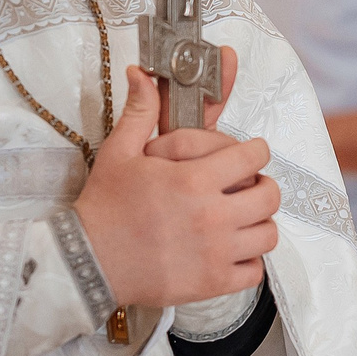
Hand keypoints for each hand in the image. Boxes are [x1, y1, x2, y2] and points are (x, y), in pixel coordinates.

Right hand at [75, 67, 278, 307]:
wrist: (87, 261)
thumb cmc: (104, 206)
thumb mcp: (120, 152)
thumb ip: (141, 112)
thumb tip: (141, 72)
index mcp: (194, 180)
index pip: (254, 156)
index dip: (255, 151)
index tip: (248, 154)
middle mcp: (212, 216)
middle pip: (270, 196)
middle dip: (264, 185)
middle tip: (249, 185)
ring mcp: (215, 253)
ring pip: (269, 234)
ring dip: (260, 223)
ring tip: (242, 217)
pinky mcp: (212, 283)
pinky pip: (254, 271)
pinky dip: (249, 261)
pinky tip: (231, 251)